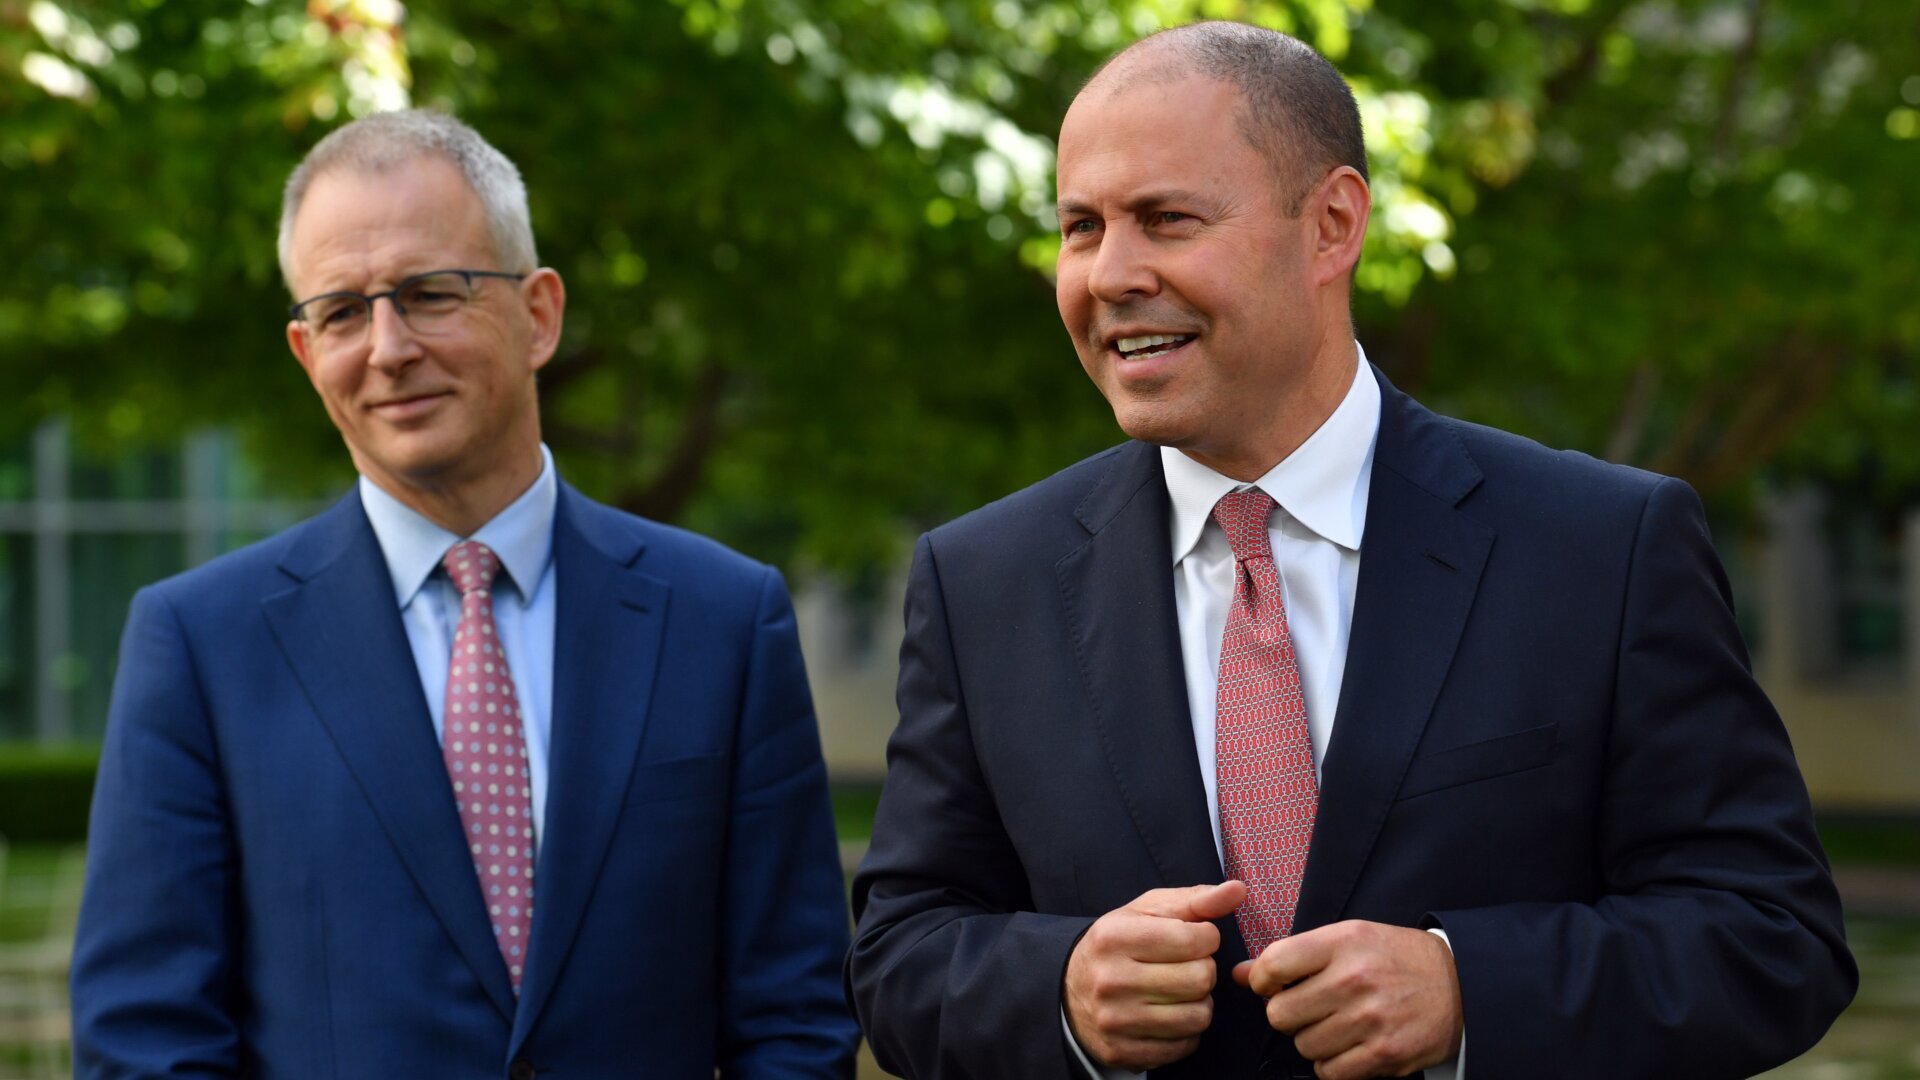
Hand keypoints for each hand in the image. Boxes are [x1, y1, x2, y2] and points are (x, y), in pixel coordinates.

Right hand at [1063, 880, 1246, 1070]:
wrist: (1068, 990)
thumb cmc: (1119, 945)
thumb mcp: (1148, 912)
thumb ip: (1196, 900)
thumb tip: (1239, 889)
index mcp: (1115, 936)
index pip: (1194, 939)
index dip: (1205, 938)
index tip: (1192, 939)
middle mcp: (1111, 979)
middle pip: (1200, 979)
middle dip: (1203, 970)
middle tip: (1185, 966)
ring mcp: (1115, 1020)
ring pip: (1198, 1016)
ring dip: (1199, 1002)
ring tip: (1180, 991)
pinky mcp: (1122, 1051)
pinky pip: (1185, 1046)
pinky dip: (1186, 1032)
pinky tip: (1168, 1016)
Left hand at [1230, 920, 1461, 1079]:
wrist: (1458, 984)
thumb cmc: (1395, 958)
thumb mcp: (1348, 939)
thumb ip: (1294, 955)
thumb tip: (1241, 974)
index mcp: (1343, 943)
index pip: (1273, 964)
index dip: (1262, 980)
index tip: (1272, 985)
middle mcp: (1355, 980)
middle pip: (1280, 1014)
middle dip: (1287, 1014)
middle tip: (1308, 1008)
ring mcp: (1370, 1020)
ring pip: (1303, 1046)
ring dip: (1312, 1040)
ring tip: (1335, 1025)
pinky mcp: (1384, 1054)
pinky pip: (1329, 1072)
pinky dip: (1332, 1065)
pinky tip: (1348, 1046)